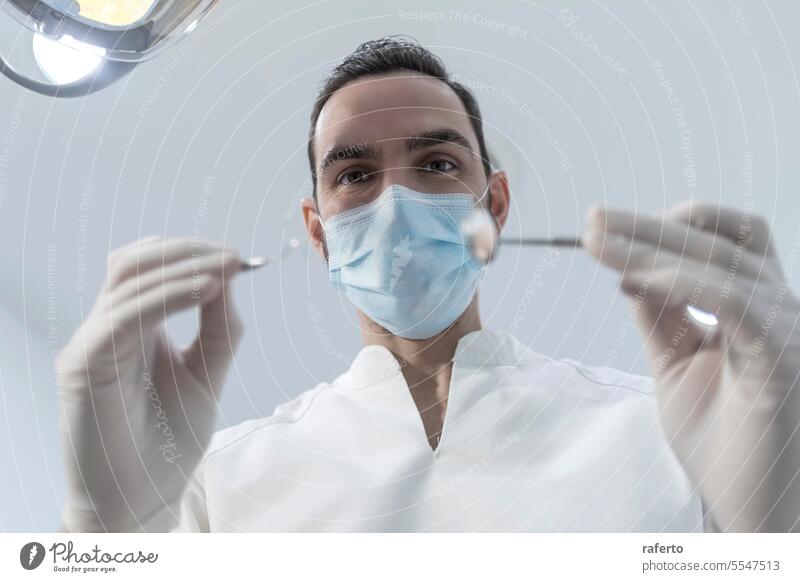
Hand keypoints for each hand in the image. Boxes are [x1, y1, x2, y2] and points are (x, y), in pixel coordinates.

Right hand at [56, 237, 242, 531]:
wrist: (146, 497)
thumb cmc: (172, 440)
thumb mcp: (206, 374)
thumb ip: (218, 329)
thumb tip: (230, 276)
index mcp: (134, 327)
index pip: (149, 266)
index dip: (192, 252)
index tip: (239, 257)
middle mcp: (108, 328)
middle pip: (133, 261)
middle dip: (186, 250)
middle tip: (233, 256)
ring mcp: (91, 343)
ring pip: (127, 280)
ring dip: (181, 267)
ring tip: (225, 270)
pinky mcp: (82, 366)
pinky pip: (122, 317)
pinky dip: (166, 296)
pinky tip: (205, 291)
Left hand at [582, 201, 799, 531]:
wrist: (752, 506)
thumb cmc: (721, 441)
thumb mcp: (676, 365)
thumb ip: (661, 316)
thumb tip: (630, 271)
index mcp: (753, 305)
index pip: (714, 240)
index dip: (658, 226)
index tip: (598, 229)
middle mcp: (777, 306)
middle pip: (717, 236)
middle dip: (646, 223)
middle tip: (591, 221)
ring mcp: (785, 327)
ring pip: (722, 257)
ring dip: (652, 244)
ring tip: (598, 243)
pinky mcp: (783, 357)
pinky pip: (734, 299)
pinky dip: (682, 280)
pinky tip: (635, 278)